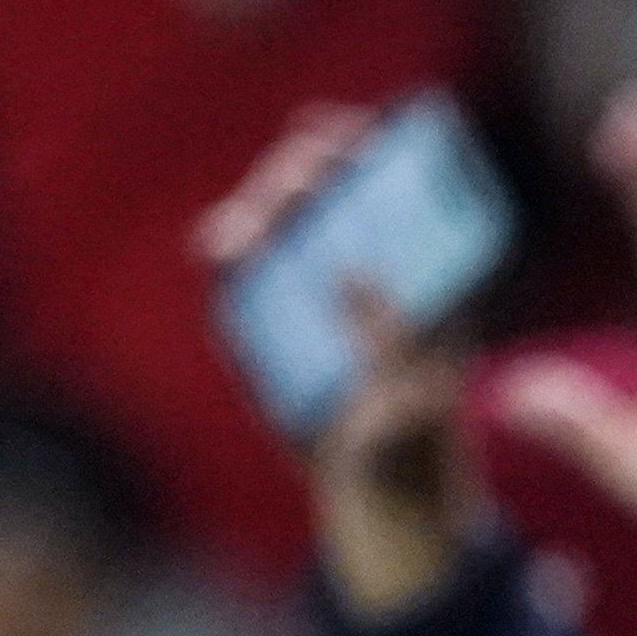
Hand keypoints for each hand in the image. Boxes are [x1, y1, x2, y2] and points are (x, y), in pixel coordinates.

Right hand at [199, 111, 479, 618]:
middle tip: (297, 178)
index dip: (368, 148)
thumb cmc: (417, 438)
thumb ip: (390, 337)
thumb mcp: (417, 392)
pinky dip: (228, 256)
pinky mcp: (264, 320)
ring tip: (242, 234)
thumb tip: (350, 271)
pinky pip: (239, 278)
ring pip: (273, 225)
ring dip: (256, 214)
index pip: (391, 184)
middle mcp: (357, 262)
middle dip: (302, 175)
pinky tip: (218, 250)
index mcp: (418, 269)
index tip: (351, 138)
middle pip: (323, 192)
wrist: (382, 497)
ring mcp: (305, 288)